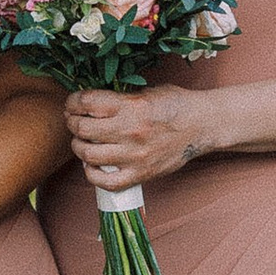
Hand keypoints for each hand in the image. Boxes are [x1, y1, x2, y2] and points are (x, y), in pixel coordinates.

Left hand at [64, 86, 209, 191]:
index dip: (73, 102)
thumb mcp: (146, 91)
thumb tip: (89, 101)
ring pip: (89, 154)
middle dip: (72, 123)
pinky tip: (92, 165)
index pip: (87, 103)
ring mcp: (135, 155)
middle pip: (82, 129)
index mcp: (131, 105)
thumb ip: (118, 97)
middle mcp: (131, 131)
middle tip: (74, 121)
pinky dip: (92, 175)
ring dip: (79, 147)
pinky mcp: (141, 174)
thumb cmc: (176, 105)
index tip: (72, 103)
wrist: (203, 125)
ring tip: (82, 142)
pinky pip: (106, 182)